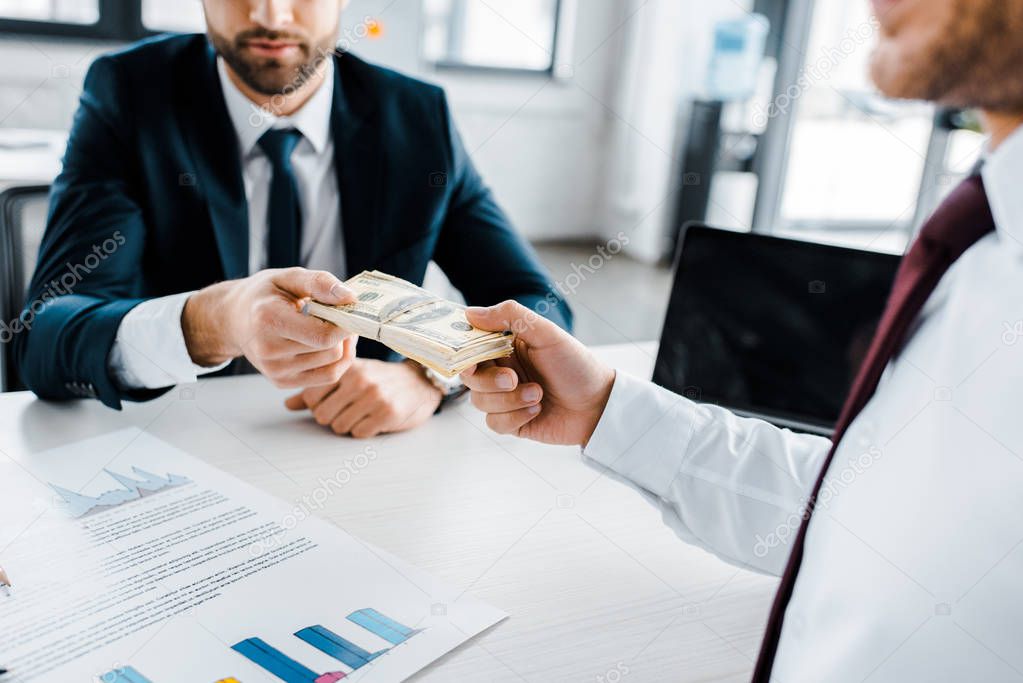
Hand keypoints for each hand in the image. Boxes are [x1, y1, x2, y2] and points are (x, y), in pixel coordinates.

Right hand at [182, 267, 356, 388]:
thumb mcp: (288, 277)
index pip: (322, 336)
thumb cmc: (263, 295)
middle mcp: (269, 351)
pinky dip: (336, 361)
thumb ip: (320, 283)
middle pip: (331, 351)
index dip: (345, 324)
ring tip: (332, 328)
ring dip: (342, 347)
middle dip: (344, 333)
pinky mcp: (282, 382)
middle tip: (341, 316)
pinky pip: (327, 377)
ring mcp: (275, 371)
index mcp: (269, 320)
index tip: (350, 310)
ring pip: (333, 366)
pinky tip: (329, 344)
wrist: (233, 319)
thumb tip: (350, 298)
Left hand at [284, 359, 442, 437]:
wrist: (420, 382)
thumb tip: (287, 405)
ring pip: (339, 427)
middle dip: (331, 417)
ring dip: (348, 425)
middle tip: (348, 409)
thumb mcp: (351, 375)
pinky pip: (359, 434)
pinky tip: (374, 419)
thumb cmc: (381, 379)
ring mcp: (374, 397)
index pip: (311, 396)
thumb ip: (318, 389)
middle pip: (322, 415)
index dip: (317, 404)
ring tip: (362, 413)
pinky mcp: (388, 413)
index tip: (332, 400)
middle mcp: (359, 380)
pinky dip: (364, 430)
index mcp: (347, 367)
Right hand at [460, 300, 614, 446]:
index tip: (470, 360)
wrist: (599, 405)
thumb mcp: (547, 333)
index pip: (470, 346)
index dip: (463, 353)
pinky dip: (515, 417)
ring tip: (538, 395)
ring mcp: (505, 397)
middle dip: (490, 381)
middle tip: (513, 379)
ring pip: (480, 402)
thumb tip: (470, 313)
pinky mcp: (512, 421)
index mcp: (506, 345)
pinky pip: (494, 423)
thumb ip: (511, 316)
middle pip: (470, 377)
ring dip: (509, 400)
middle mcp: (502, 370)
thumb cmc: (576, 365)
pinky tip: (537, 410)